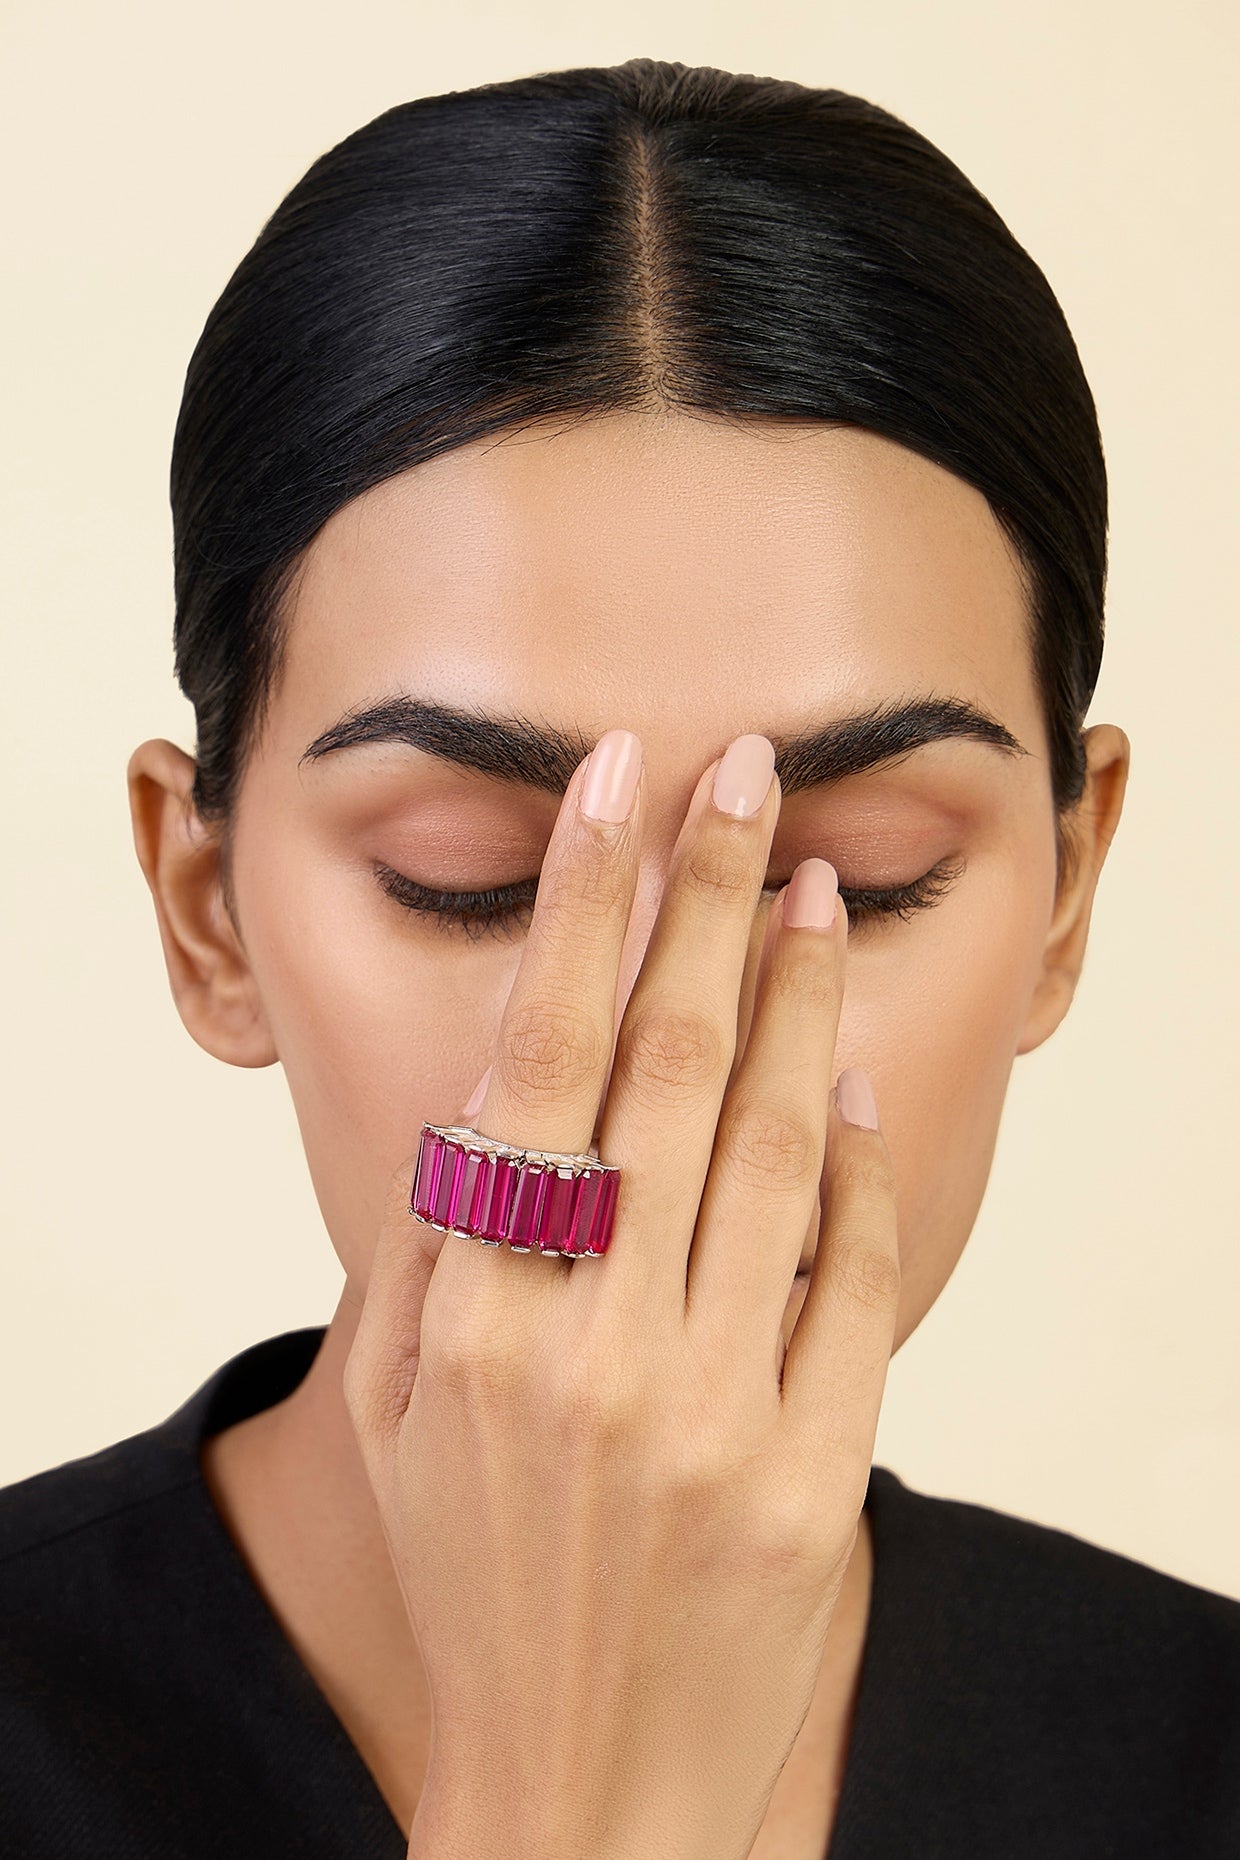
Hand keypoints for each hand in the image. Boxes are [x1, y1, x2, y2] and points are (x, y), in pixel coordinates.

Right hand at [343, 731, 899, 1859]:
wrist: (580, 1792)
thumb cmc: (476, 1580)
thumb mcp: (393, 1415)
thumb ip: (428, 1246)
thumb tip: (490, 1089)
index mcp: (474, 1318)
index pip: (541, 1057)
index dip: (588, 903)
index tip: (622, 785)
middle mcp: (590, 1344)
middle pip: (669, 1064)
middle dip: (710, 895)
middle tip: (748, 773)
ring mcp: (711, 1409)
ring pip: (775, 1145)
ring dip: (799, 997)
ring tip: (814, 886)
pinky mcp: (814, 1472)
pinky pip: (851, 1276)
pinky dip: (862, 1162)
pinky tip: (856, 1069)